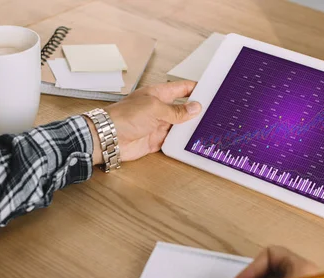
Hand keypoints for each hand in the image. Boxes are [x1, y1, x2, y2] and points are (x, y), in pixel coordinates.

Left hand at [85, 81, 201, 164]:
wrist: (108, 138)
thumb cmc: (125, 117)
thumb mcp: (155, 108)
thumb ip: (176, 110)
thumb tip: (195, 108)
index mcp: (158, 94)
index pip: (181, 88)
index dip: (195, 88)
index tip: (211, 89)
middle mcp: (159, 109)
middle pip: (182, 109)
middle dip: (196, 110)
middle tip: (215, 112)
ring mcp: (157, 125)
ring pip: (179, 126)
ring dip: (190, 128)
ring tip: (210, 128)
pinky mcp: (155, 141)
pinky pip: (172, 141)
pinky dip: (181, 142)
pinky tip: (193, 142)